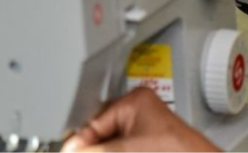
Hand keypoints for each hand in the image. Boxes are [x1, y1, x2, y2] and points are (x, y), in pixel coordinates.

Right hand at [63, 88, 219, 151]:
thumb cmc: (179, 151)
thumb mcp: (126, 148)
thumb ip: (94, 149)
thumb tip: (72, 149)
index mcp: (135, 100)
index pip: (93, 120)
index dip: (79, 139)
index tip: (68, 150)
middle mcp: (141, 111)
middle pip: (101, 131)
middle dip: (90, 145)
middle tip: (78, 151)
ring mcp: (147, 130)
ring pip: (112, 141)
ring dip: (101, 147)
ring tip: (89, 150)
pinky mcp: (153, 143)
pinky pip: (124, 145)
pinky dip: (115, 148)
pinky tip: (106, 150)